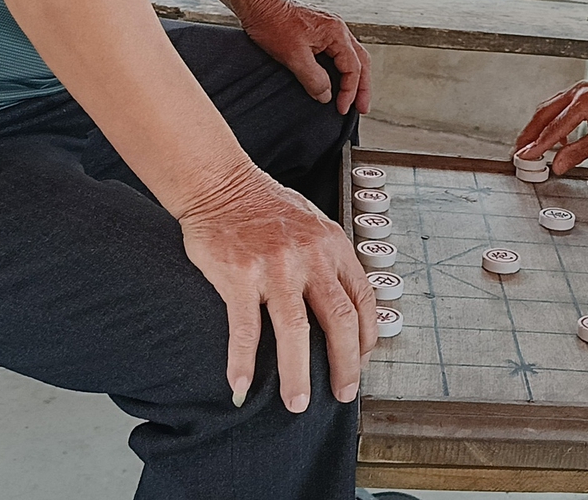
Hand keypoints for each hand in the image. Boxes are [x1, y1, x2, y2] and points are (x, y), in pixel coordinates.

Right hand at [177, 162, 375, 410]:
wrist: (220, 184)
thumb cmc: (265, 206)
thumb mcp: (313, 223)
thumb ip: (330, 259)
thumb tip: (345, 301)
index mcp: (332, 245)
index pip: (362, 298)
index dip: (367, 336)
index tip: (362, 361)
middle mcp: (309, 256)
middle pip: (338, 319)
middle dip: (345, 364)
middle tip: (343, 393)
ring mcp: (274, 266)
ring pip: (295, 330)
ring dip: (298, 373)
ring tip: (297, 403)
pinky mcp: (238, 275)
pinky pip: (244, 328)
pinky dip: (242, 362)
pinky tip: (240, 386)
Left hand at [241, 0, 371, 114]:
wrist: (257, 3)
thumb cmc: (273, 24)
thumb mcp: (293, 56)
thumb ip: (313, 78)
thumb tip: (326, 96)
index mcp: (336, 33)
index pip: (353, 67)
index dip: (350, 91)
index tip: (342, 109)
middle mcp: (338, 29)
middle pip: (360, 61)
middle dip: (363, 86)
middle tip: (362, 108)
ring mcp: (330, 28)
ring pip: (351, 56)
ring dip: (355, 78)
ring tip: (355, 97)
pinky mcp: (319, 31)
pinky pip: (339, 52)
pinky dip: (343, 68)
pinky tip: (338, 78)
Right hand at [515, 80, 587, 173]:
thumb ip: (577, 153)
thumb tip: (557, 165)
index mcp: (585, 101)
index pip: (554, 128)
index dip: (537, 145)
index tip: (524, 157)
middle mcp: (579, 91)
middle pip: (543, 114)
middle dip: (529, 134)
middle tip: (518, 152)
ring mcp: (579, 90)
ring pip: (548, 109)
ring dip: (537, 128)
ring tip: (529, 147)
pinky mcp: (582, 93)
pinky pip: (559, 107)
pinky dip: (551, 123)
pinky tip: (553, 139)